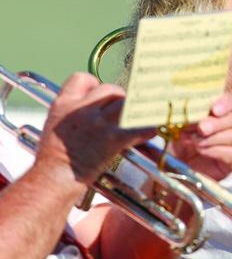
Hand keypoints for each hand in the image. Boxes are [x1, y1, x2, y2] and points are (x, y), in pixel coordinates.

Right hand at [36, 73, 154, 190]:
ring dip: (136, 111)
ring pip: (127, 103)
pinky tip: (150, 132)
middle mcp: (82, 110)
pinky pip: (139, 127)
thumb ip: (73, 110)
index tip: (102, 97)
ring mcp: (99, 124)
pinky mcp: (113, 139)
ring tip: (141, 118)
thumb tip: (95, 102)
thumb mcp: (55, 124)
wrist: (54, 179)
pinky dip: (148, 128)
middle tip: (125, 112)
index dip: (95, 85)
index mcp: (64, 104)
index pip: (83, 78)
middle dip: (121, 98)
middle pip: (111, 89)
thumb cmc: (55, 158)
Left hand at [170, 94, 231, 180]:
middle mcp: (229, 125)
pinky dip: (215, 151)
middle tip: (201, 128)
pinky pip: (231, 152)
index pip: (229, 102)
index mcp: (217, 112)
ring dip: (212, 138)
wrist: (180, 170)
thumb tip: (179, 113)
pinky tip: (201, 151)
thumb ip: (181, 121)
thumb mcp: (176, 131)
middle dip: (216, 123)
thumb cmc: (180, 146)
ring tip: (195, 143)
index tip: (214, 109)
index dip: (224, 103)